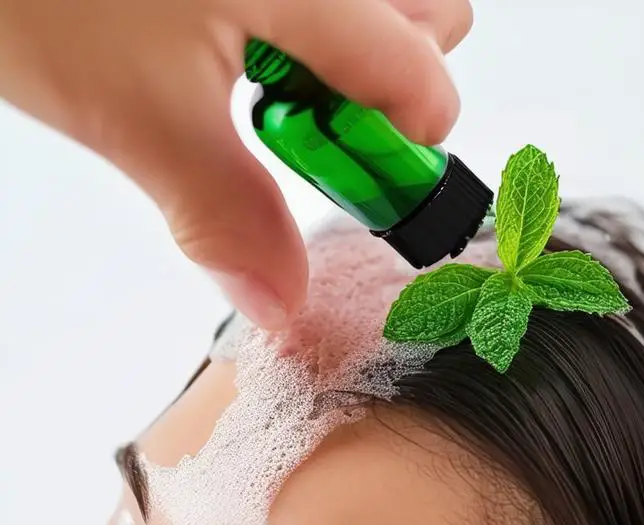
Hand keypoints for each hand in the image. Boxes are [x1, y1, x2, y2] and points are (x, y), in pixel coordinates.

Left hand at [0, 0, 472, 328]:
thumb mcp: (131, 108)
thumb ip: (225, 210)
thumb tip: (284, 300)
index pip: (426, 91)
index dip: (391, 161)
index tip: (332, 188)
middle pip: (436, 27)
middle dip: (389, 91)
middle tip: (294, 123)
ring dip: (350, 52)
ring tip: (259, 75)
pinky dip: (305, 23)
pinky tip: (232, 33)